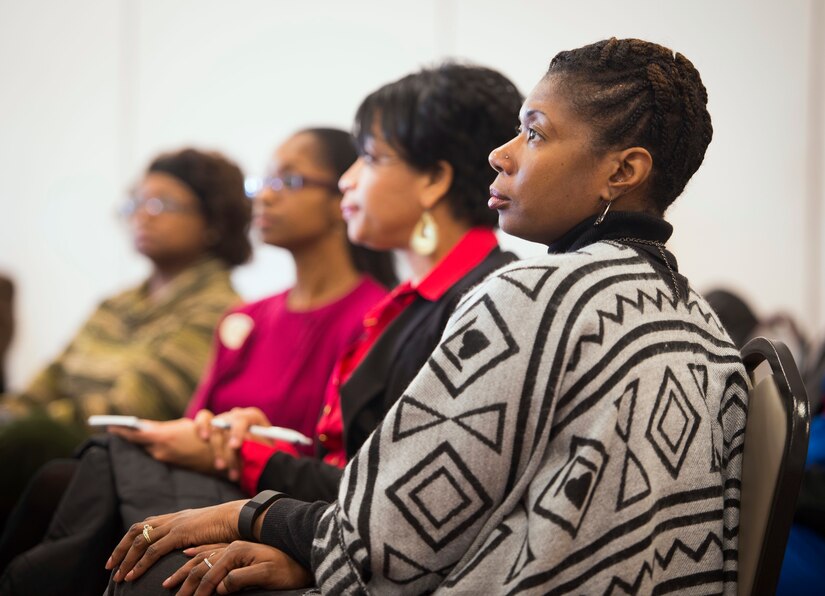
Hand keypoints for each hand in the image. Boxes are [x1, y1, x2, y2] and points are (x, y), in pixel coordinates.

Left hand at [107, 500, 244, 582]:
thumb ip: (194, 539)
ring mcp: (175, 524)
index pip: (146, 525)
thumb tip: (188, 551)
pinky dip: (140, 564)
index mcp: (178, 517)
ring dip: (126, 559)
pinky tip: (132, 575)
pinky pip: (153, 550)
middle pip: (137, 530)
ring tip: (118, 576)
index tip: (121, 555)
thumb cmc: (229, 528)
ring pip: (141, 541)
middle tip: (110, 567)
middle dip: (121, 548)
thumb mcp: (206, 533)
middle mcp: (173, 518)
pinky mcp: (180, 533)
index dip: (131, 539)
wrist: (240, 518)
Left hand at [109, 418, 213, 473]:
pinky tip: (149, 443)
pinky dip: (152, 446)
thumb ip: (162, 428)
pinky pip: (156, 452)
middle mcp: (160, 450)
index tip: (109, 426)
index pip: (135, 434)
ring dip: (142, 441)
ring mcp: (165, 458)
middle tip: (117, 429)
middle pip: (139, 441)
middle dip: (130, 435)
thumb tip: (145, 428)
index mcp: (162, 437)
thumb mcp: (184, 425)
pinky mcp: (171, 463)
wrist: (218, 456)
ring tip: (131, 434)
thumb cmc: (204, 433)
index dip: (121, 430)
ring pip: (148, 447)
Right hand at [167, 541, 311, 594]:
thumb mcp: (266, 576)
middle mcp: (232, 547)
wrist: (302, 555)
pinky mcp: (238, 550)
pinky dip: (197, 554)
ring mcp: (234, 548)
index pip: (210, 575)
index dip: (198, 592)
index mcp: (237, 553)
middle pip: (200, 565)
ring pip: (202, 557)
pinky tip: (188, 555)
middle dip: (184, 582)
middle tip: (168, 594)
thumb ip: (242, 579)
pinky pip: (211, 550)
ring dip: (185, 570)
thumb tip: (219, 588)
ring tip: (170, 581)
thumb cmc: (286, 570)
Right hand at [202, 407, 272, 480]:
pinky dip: (201, 426)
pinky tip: (204, 437)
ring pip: (215, 429)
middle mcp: (237, 415)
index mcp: (253, 417)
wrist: (255, 455)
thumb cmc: (262, 451)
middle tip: (223, 466)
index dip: (238, 432)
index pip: (243, 420)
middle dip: (224, 448)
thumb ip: (256, 444)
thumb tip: (246, 439)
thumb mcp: (264, 449)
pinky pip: (203, 418)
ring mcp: (224, 418)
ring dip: (216, 450)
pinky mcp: (211, 422)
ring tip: (222, 467)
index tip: (234, 446)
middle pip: (227, 425)